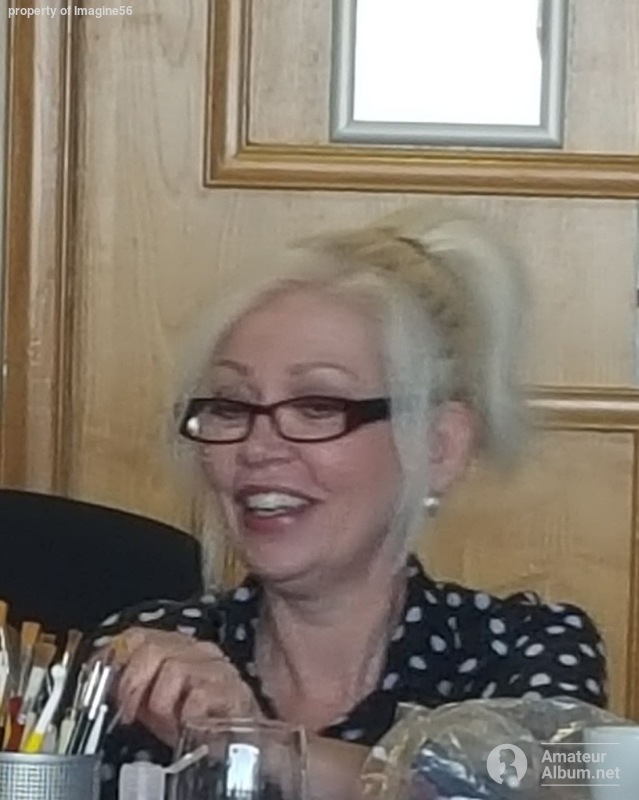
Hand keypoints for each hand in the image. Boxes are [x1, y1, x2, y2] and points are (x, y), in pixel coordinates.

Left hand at [112, 627, 261, 745]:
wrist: (234, 742)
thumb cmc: (189, 720)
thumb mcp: (149, 701)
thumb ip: (128, 684)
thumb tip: (100, 675)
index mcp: (174, 645)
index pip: (137, 635)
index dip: (116, 661)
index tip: (109, 689)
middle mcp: (196, 648)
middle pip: (152, 648)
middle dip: (134, 686)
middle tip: (132, 714)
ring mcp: (216, 666)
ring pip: (174, 669)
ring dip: (162, 706)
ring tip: (168, 723)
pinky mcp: (232, 689)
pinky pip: (198, 696)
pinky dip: (186, 715)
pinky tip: (188, 723)